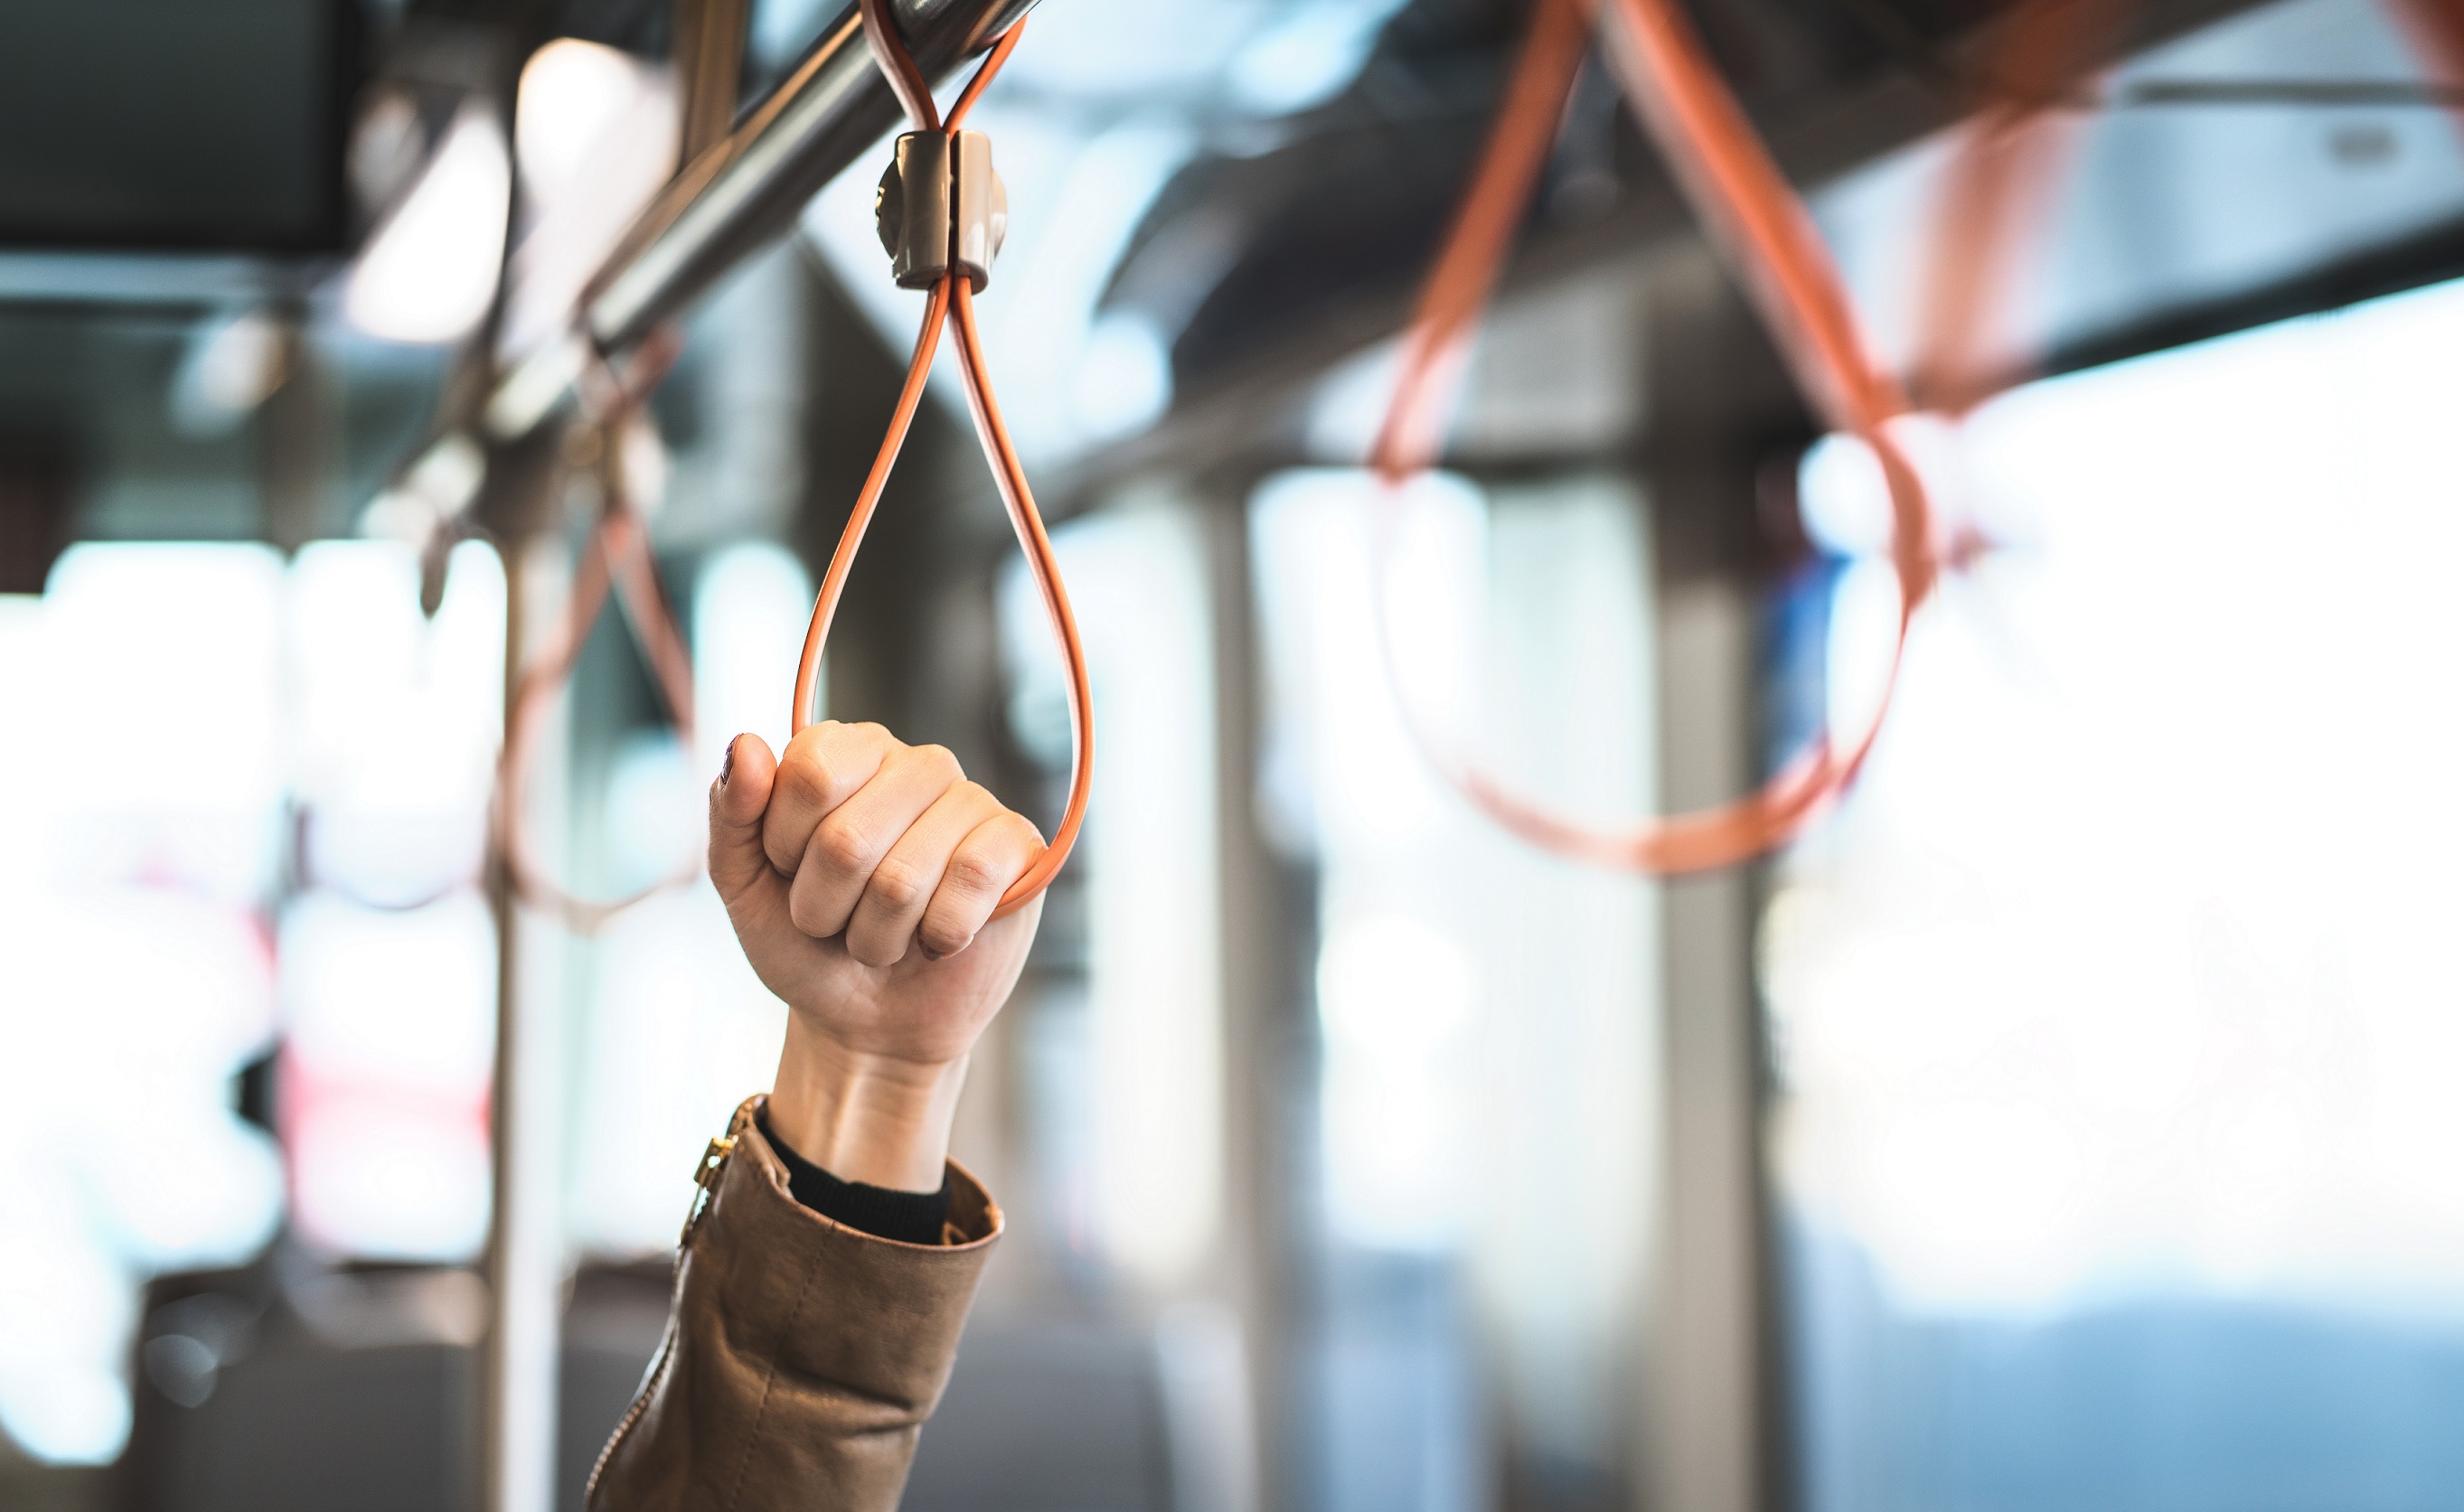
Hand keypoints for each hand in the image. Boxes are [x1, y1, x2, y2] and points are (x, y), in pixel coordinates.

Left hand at [709, 722, 1044, 1189]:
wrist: (870, 1021)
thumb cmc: (806, 944)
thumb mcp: (746, 887)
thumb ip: (732, 813)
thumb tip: (746, 743)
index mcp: (848, 752)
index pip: (809, 773)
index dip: (786, 847)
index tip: (791, 873)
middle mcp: (915, 763)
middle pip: (848, 839)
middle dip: (827, 908)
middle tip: (837, 921)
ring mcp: (973, 801)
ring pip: (904, 876)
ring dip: (877, 935)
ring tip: (885, 936)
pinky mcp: (1018, 846)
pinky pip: (971, 882)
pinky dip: (939, 935)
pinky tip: (938, 938)